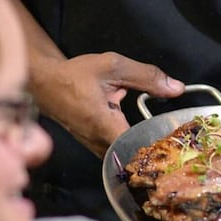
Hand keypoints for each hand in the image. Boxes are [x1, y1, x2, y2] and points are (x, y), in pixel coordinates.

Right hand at [32, 52, 183, 156]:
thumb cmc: (75, 75)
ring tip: (164, 135)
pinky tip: (144, 130)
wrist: (45, 82)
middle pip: (134, 154)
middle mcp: (98, 142)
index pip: (136, 148)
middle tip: (176, 138)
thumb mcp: (114, 67)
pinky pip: (118, 148)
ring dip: (143, 143)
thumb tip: (176, 88)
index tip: (174, 139)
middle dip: (155, 146)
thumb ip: (147, 77)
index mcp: (103, 125)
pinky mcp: (94, 145)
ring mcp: (95, 146)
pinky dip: (132, 139)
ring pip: (126, 153)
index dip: (158, 145)